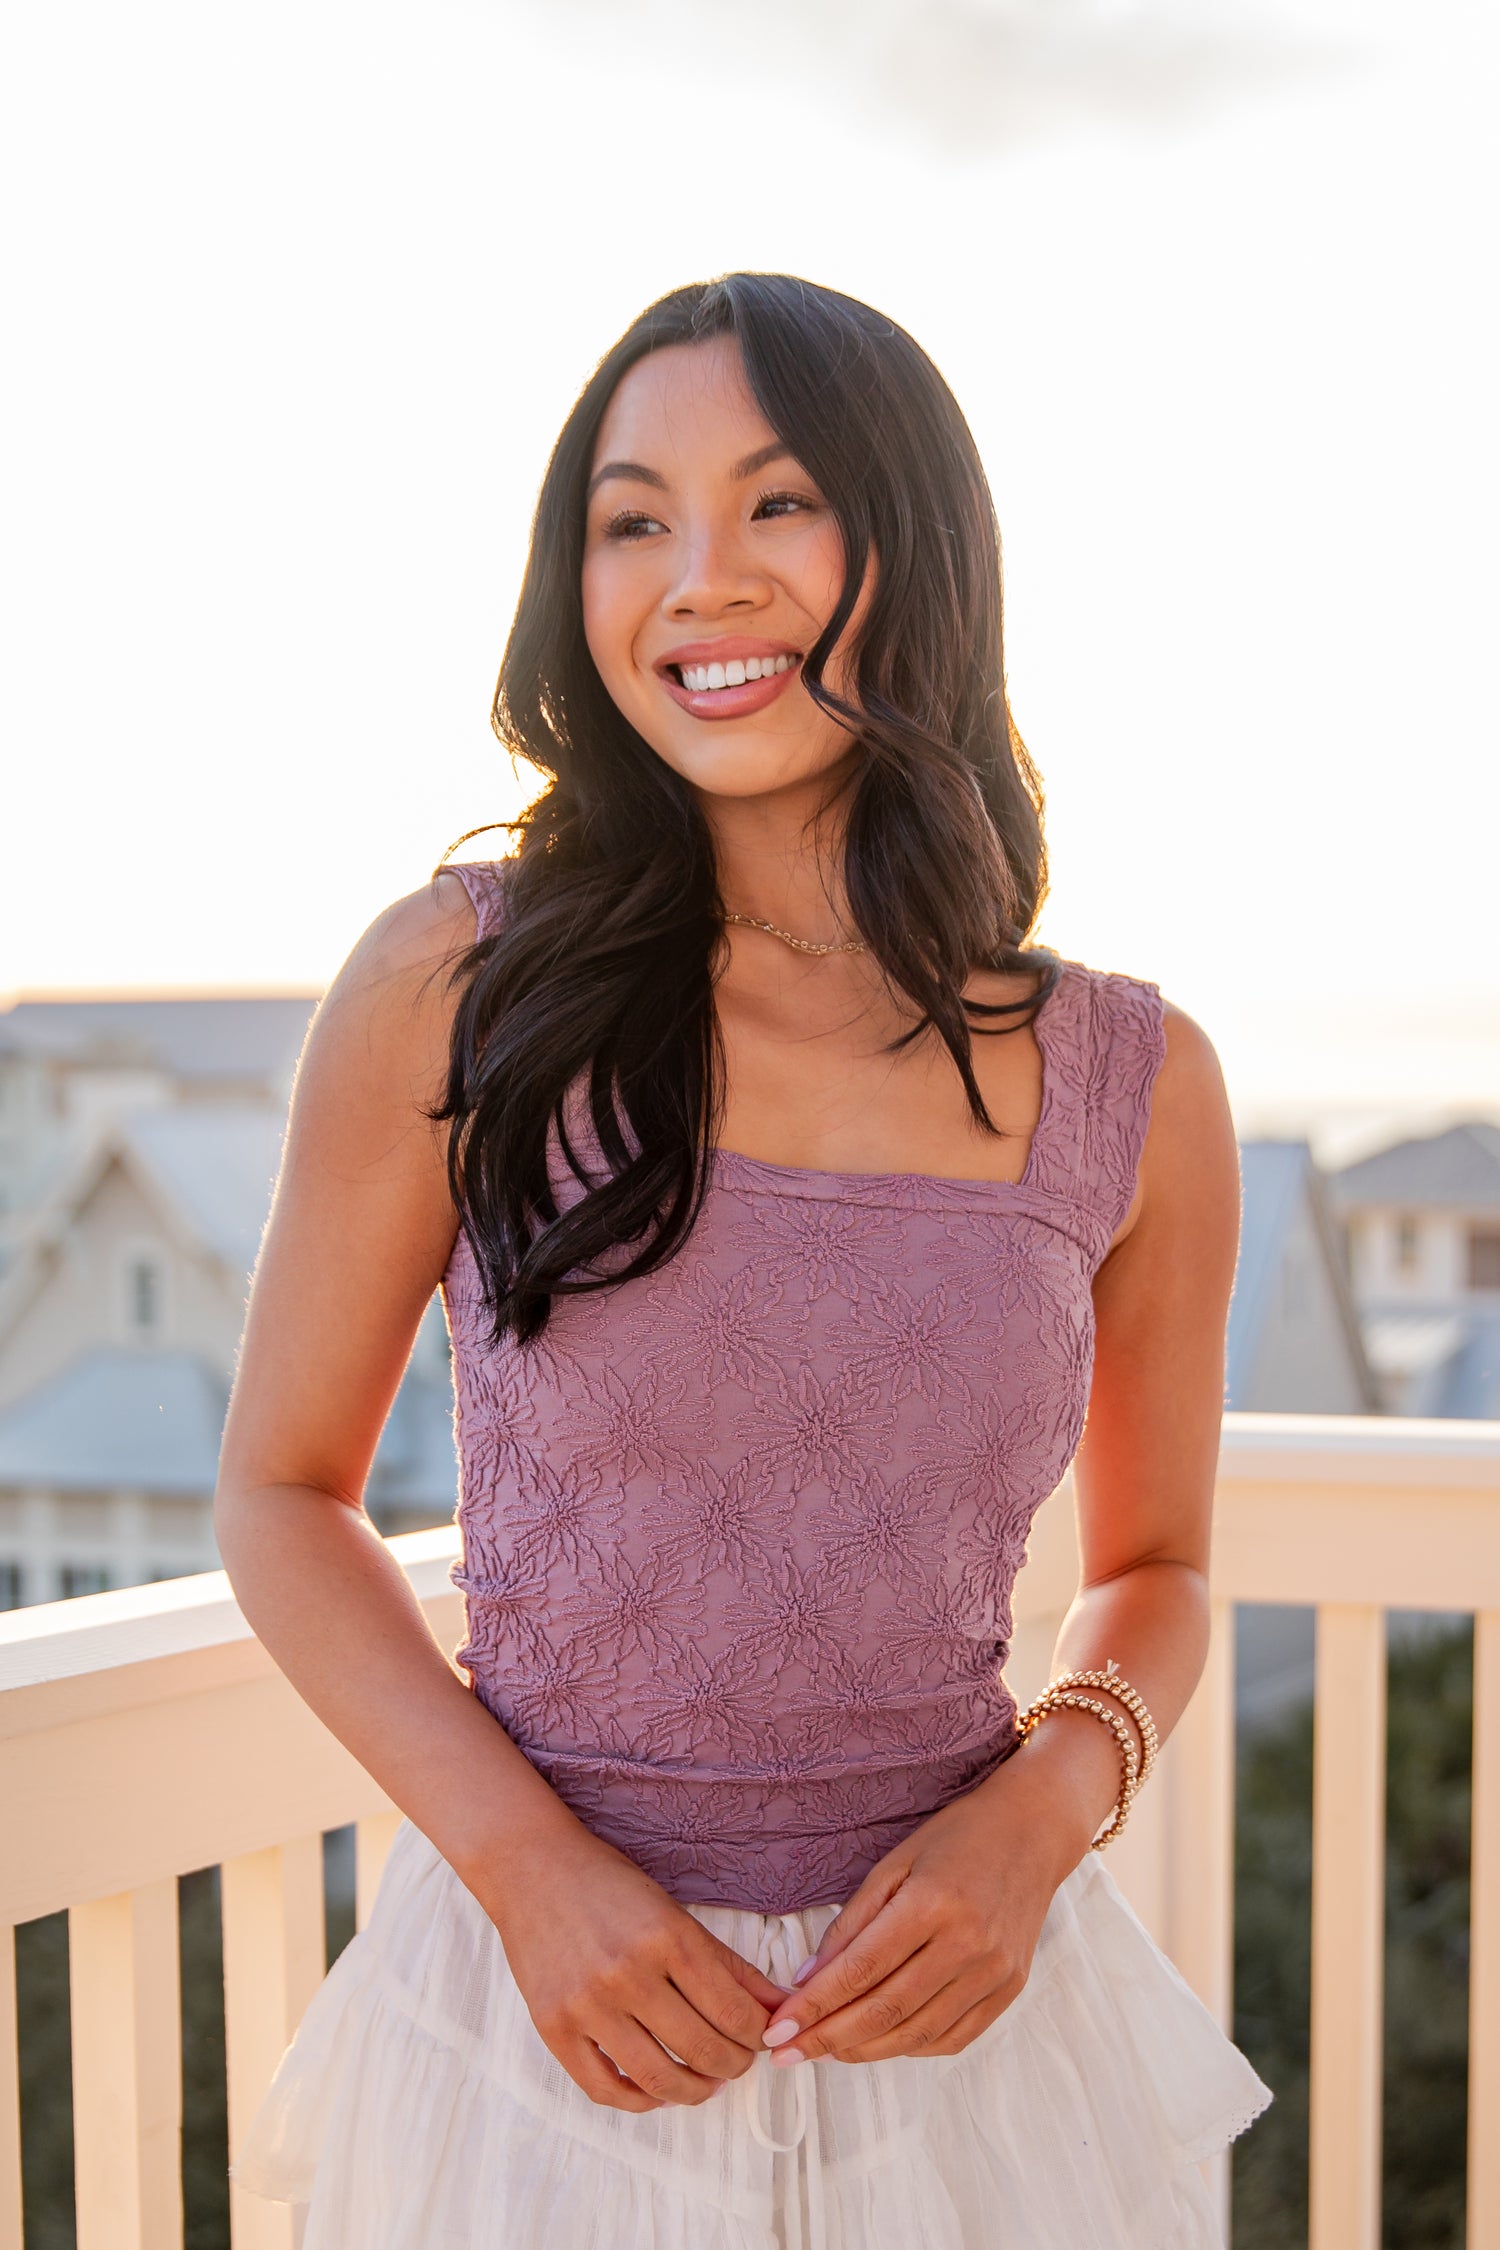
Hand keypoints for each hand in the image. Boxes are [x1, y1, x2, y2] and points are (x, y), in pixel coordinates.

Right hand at [476, 1816, 792, 2112]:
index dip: (759, 2035)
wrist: (531, 1868)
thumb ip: (728, 1964)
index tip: (763, 2037)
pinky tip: (657, 2090)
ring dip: (695, 2091)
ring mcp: (588, 2004)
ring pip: (659, 2078)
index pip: (734, 2010)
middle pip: (703, 2048)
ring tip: (706, 2082)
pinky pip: (604, 2088)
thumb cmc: (609, 1885)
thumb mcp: (674, 1912)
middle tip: (739, 2061)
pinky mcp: (554, 2027)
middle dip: (734, 2064)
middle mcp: (628, 1972)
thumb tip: (779, 2006)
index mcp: (667, 1936)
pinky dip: (639, 2101)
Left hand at [759, 1765, 1077, 2067]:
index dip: (814, 2006)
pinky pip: (952, 2037)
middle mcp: (968, 1944)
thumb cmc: (954, 1839)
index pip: (861, 1970)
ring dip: (863, 2050)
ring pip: (917, 2033)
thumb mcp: (893, 1863)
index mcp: (933, 1904)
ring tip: (823, 2052)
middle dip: (828, 2038)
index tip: (777, 2031)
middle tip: (785, 2054)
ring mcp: (994, 1973)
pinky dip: (908, 2047)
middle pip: (886, 2010)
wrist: (1031, 1832)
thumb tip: (805, 1981)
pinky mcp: (1009, 1990)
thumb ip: (851, 1923)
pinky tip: (878, 2043)